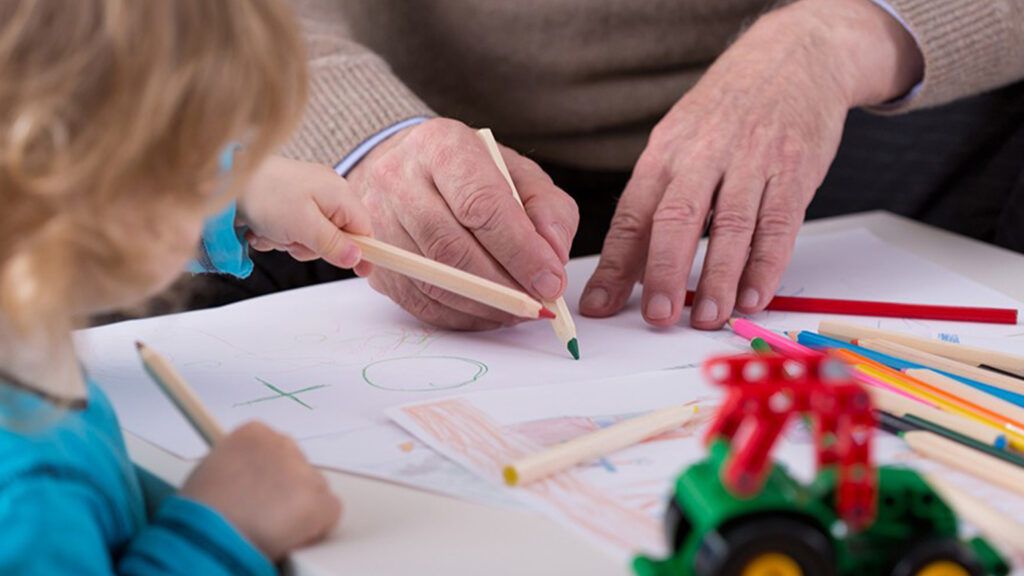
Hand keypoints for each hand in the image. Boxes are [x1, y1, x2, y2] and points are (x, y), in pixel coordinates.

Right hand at [181, 423, 341, 560]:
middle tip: (268, 513)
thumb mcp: (210, 471)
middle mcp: (283, 444)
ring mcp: (304, 471)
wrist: (209, 533)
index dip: (268, 475)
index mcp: (254, 433)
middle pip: (297, 466)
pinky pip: (329, 512)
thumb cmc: (199, 510)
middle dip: (287, 489)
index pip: (274, 449)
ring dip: (301, 507)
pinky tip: (290, 536)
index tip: (260, 492)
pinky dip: (316, 527)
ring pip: (314, 489)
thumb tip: (247, 478)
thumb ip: (237, 465)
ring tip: (273, 527)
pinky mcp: (320, 500)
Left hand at [238, 156, 373, 275]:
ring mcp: (309, 196)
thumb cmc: (266, 196)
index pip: (365, 228)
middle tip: (292, 239)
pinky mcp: (292, 202)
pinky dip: (279, 235)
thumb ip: (333, 244)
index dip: (364, 251)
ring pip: (313, 237)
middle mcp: (328, 192)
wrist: (227, 177)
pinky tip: (264, 227)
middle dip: (313, 246)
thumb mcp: (304, 226)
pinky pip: (295, 230)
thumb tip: (357, 258)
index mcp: (339, 194)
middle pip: (338, 236)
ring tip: (273, 231)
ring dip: (292, 242)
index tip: (362, 272)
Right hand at [347, 118, 578, 329]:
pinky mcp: (374, 260)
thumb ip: (547, 210)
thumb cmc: (469, 173)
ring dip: (484, 306)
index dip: (519, 250)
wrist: (404, 169)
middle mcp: (400, 179)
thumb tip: (553, 258)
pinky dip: (460, 316)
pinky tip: (487, 312)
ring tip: (518, 310)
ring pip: (434, 280)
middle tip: (537, 304)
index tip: (549, 281)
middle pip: (452, 247)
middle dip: (503, 285)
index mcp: (442, 147)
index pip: (480, 204)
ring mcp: (378, 221)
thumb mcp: (519, 174)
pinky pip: (418, 300)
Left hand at [580, 0, 922, 328]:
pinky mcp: (794, 171)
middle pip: (677, 220)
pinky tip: (754, 296)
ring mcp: (751, 162)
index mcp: (665, 154)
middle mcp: (704, 156)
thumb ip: (655, 204)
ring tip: (706, 317)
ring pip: (731, 228)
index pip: (633, 216)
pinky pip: (778, 225)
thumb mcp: (679, 143)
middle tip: (655, 316)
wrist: (791, 59)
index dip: (615, 265)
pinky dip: (766, 266)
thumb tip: (624, 270)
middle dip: (662, 272)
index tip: (599, 305)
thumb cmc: (724, 114)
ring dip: (717, 279)